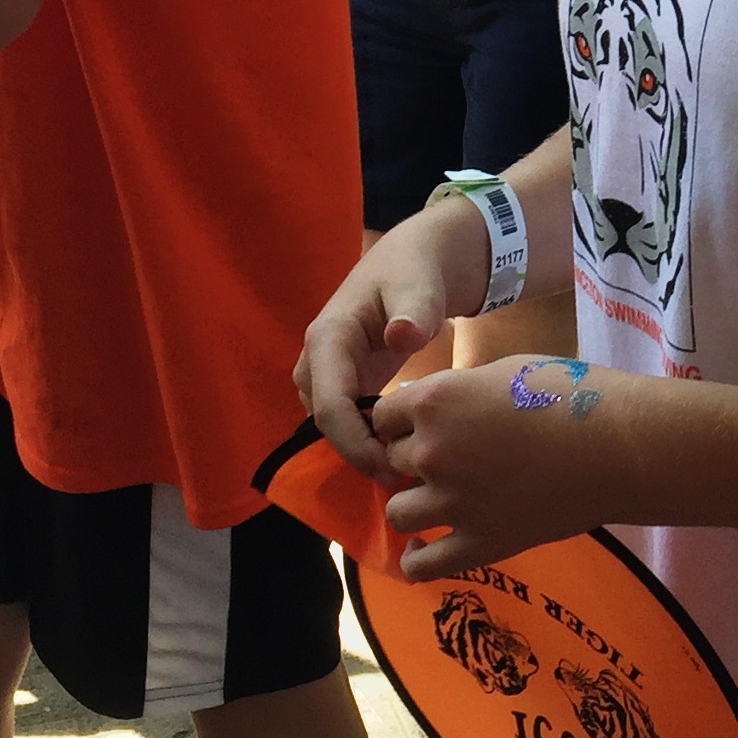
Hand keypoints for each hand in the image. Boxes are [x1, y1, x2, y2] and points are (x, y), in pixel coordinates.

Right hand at [295, 200, 487, 480]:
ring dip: (358, 448)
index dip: (354, 443)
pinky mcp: (342, 378)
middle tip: (401, 477)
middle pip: (324, 421)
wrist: (416, 260)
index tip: (390, 466)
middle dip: (356, 452)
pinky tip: (397, 450)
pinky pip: (342, 417)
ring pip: (330, 423)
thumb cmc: (416, 272)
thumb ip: (414, 312)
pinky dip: (364, 436)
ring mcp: (326, 369)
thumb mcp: (420, 286)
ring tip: (401, 468)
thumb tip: (398, 336)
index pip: (328, 405)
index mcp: (328, 337)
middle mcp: (317, 357)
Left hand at [374, 361, 620, 577]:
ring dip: (412, 503)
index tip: (421, 423)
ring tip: (435, 499)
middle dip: (412, 458)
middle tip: (446, 457)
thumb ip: (457, 391)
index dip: (401, 419)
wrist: (613, 445)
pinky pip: (421, 563)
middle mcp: (431, 453)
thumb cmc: (567, 392)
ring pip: (397, 512)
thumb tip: (435, 410)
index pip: (382, 416)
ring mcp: (452, 503)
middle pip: (390, 461)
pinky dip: (415, 558)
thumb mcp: (502, 372)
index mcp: (434, 403)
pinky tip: (422, 548)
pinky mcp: (478, 544)